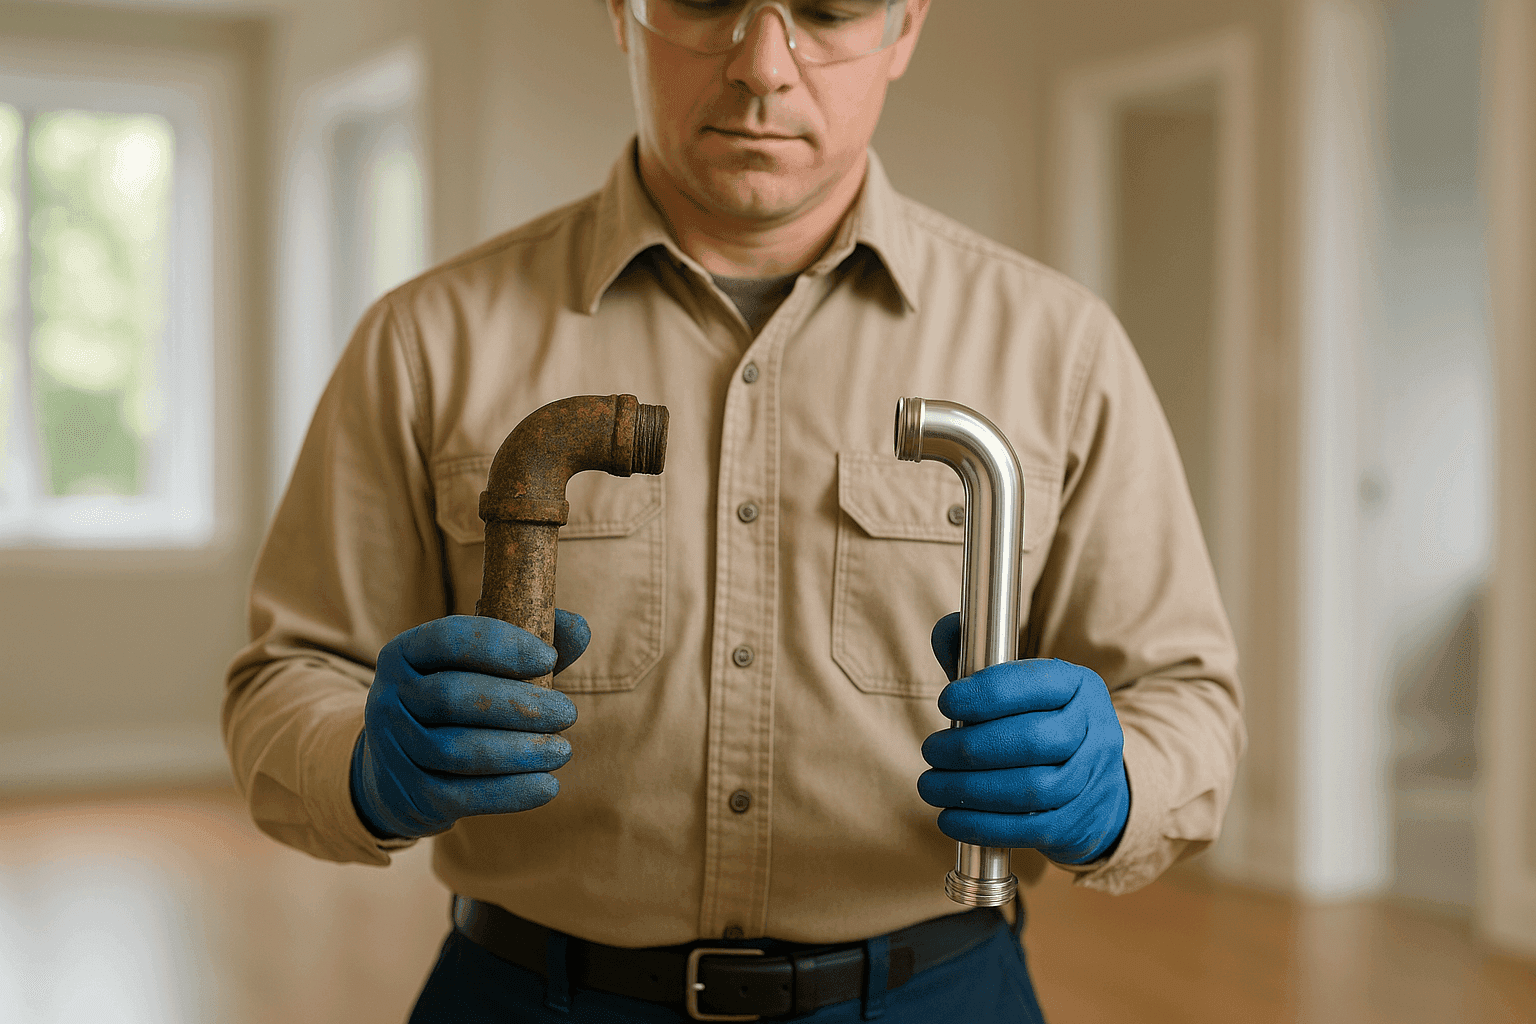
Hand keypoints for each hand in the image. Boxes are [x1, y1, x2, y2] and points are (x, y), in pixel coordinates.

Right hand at [349, 611, 589, 839]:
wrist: (401, 768)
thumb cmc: (459, 703)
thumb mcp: (484, 667)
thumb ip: (531, 644)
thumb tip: (579, 630)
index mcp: (406, 652)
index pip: (449, 638)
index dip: (502, 646)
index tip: (550, 658)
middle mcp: (389, 697)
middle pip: (454, 698)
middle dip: (519, 705)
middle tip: (568, 713)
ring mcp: (395, 748)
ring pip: (458, 750)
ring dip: (519, 751)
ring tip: (563, 750)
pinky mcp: (412, 793)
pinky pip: (462, 795)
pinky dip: (510, 792)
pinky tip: (548, 785)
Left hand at [917, 613, 1129, 864]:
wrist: (1091, 781)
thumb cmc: (1035, 720)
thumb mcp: (1015, 682)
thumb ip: (975, 652)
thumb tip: (948, 628)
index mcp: (1078, 685)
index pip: (1033, 684)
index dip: (985, 694)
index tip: (945, 702)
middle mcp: (1094, 730)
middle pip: (1032, 741)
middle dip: (969, 748)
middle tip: (930, 749)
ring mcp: (1091, 780)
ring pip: (1032, 789)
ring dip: (969, 790)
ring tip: (930, 785)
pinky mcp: (1077, 821)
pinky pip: (1030, 829)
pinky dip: (983, 826)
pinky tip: (950, 819)